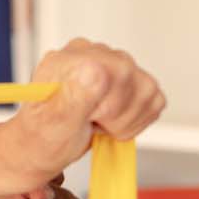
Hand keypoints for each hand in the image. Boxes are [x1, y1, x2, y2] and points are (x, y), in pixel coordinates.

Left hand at [1, 38, 164, 183]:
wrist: (45, 145)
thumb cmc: (43, 134)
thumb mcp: (53, 121)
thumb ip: (75, 95)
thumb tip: (97, 69)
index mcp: (70, 57)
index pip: (109, 75)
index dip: (104, 108)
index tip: (85, 117)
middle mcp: (95, 53)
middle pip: (133, 84)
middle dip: (115, 116)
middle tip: (88, 120)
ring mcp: (116, 64)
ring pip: (148, 93)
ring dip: (125, 121)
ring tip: (96, 120)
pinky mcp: (134, 81)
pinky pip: (155, 103)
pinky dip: (136, 122)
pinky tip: (111, 121)